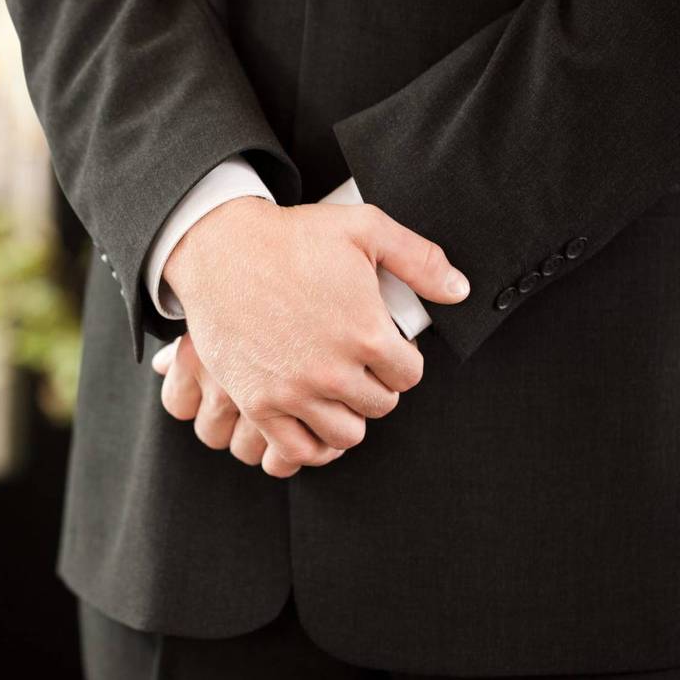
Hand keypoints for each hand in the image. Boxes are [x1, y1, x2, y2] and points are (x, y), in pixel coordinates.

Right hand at [162, 196, 468, 476]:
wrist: (220, 249)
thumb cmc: (290, 236)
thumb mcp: (364, 228)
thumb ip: (420, 260)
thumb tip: (459, 291)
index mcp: (366, 333)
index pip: (409, 376)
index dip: (400, 361)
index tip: (384, 351)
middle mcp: (332, 370)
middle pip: (379, 406)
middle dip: (374, 386)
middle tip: (357, 367)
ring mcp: (293, 392)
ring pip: (345, 434)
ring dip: (346, 416)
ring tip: (336, 394)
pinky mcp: (258, 403)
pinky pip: (297, 450)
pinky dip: (311, 445)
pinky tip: (312, 423)